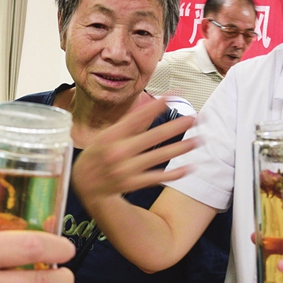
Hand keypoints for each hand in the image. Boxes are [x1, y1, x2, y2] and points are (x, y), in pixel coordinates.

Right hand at [71, 97, 195, 208]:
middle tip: (194, 118)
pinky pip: (156, 178)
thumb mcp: (106, 136)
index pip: (137, 117)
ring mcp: (125, 169)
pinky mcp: (132, 184)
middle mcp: (118, 151)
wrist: (84, 186)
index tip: (173, 96)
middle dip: (176, 127)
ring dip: (180, 148)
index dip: (156, 106)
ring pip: (158, 157)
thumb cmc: (97, 156)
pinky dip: (172, 174)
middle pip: (152, 136)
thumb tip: (153, 108)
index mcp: (111, 136)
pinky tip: (188, 168)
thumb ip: (128, 125)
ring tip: (198, 140)